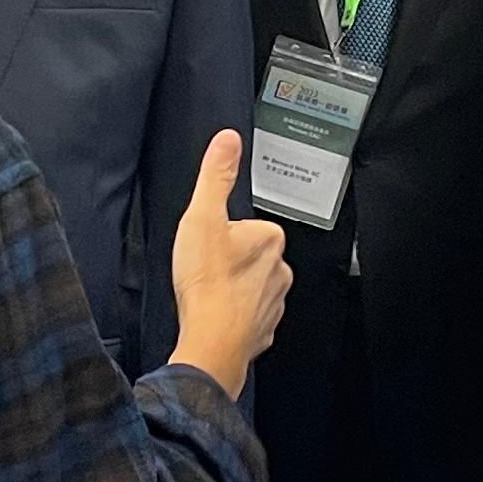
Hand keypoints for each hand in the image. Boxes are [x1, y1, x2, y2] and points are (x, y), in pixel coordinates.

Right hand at [165, 132, 288, 393]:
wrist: (210, 341)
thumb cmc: (207, 283)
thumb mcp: (203, 216)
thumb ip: (216, 176)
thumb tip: (228, 141)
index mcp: (269, 238)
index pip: (247, 225)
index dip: (223, 233)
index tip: (208, 245)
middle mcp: (280, 270)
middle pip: (249, 255)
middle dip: (229, 261)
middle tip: (205, 269)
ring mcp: (273, 303)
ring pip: (251, 286)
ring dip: (231, 288)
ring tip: (207, 292)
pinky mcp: (263, 331)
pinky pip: (248, 316)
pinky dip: (232, 315)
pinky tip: (213, 314)